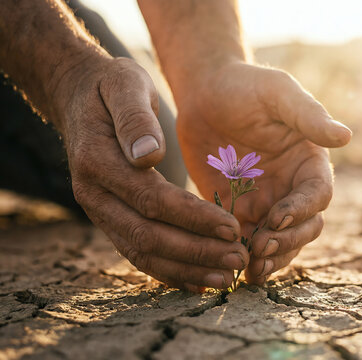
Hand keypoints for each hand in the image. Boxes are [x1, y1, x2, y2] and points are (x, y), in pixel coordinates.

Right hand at [56, 57, 248, 291]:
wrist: (81, 99)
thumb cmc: (112, 87)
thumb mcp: (125, 84)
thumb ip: (135, 118)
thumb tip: (147, 155)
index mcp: (98, 161)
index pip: (151, 199)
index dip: (192, 217)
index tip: (231, 226)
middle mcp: (94, 194)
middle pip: (148, 235)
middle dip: (196, 251)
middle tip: (238, 259)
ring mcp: (100, 212)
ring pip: (143, 252)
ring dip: (185, 269)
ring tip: (226, 278)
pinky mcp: (111, 219)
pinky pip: (139, 253)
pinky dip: (169, 271)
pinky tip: (200, 281)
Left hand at [175, 62, 350, 284]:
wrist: (204, 93)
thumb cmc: (246, 87)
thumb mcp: (278, 94)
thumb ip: (308, 115)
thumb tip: (346, 136)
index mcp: (309, 162)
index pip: (318, 195)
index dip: (302, 210)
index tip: (277, 216)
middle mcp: (292, 187)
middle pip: (305, 227)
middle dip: (288, 242)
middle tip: (261, 248)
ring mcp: (267, 202)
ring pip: (281, 242)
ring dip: (272, 259)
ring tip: (251, 270)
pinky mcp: (239, 211)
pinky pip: (248, 241)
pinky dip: (244, 256)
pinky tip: (232, 266)